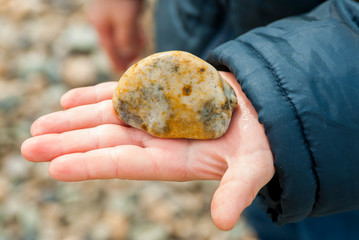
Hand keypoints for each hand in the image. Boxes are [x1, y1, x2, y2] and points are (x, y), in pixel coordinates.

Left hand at [21, 72, 274, 229]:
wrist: (255, 111)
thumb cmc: (256, 142)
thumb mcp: (252, 167)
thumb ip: (237, 191)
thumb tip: (223, 222)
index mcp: (171, 161)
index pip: (124, 164)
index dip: (91, 165)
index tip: (56, 167)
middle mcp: (155, 140)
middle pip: (104, 142)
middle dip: (68, 144)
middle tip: (30, 146)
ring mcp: (152, 118)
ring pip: (105, 118)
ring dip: (72, 121)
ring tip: (40, 124)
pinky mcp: (156, 95)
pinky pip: (120, 95)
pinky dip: (94, 95)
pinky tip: (68, 99)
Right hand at [87, 0, 144, 71]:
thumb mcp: (126, 20)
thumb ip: (127, 39)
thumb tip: (128, 55)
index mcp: (101, 26)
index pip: (109, 50)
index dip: (117, 63)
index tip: (122, 74)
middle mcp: (102, 21)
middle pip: (114, 43)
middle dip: (125, 53)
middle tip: (135, 62)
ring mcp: (109, 13)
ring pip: (120, 33)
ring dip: (131, 43)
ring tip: (140, 49)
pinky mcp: (118, 7)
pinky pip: (125, 24)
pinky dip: (132, 32)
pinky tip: (139, 34)